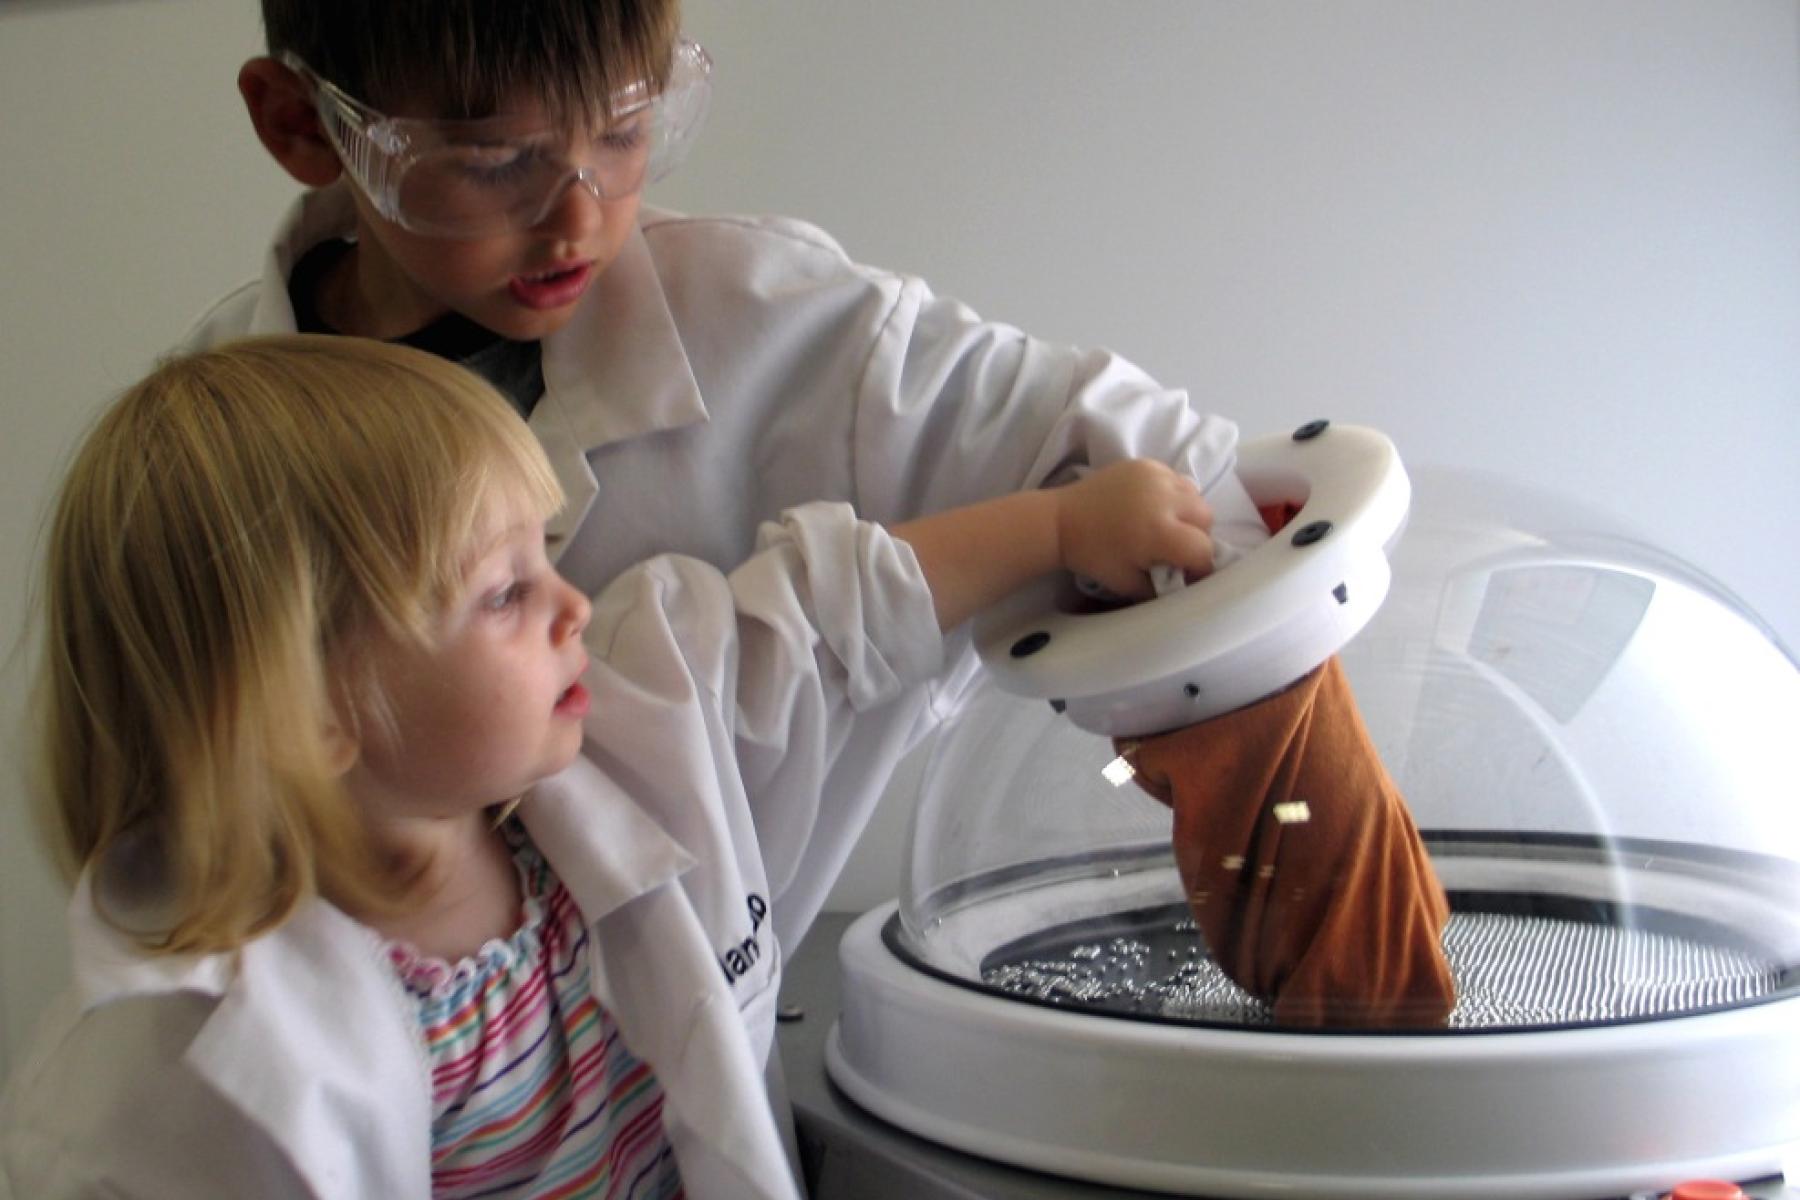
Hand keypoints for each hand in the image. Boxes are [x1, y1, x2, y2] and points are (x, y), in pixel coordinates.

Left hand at [1053, 460, 1214, 599]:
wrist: (1061, 520)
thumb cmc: (1094, 556)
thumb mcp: (1128, 583)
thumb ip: (1162, 586)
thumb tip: (1185, 583)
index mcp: (1160, 532)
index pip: (1203, 549)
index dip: (1199, 566)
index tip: (1188, 571)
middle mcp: (1164, 499)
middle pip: (1206, 518)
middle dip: (1197, 536)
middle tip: (1176, 547)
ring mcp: (1156, 476)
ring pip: (1195, 495)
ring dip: (1189, 512)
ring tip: (1166, 524)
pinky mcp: (1146, 464)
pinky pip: (1176, 478)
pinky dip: (1173, 493)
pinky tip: (1153, 505)